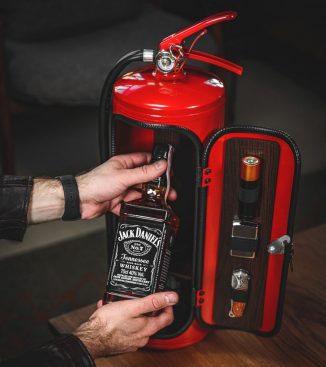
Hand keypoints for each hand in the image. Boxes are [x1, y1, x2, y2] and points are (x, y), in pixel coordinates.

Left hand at [27, 152, 175, 223]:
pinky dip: (137, 208)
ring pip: (139, 193)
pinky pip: (131, 205)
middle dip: (156, 185)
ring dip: (149, 198)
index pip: (145, 160)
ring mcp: (121, 189)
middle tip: (169, 190)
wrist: (80, 201)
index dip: (157, 164)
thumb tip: (161, 165)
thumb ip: (144, 172)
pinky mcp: (117, 202)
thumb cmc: (95, 183)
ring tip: (161, 201)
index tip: (168, 170)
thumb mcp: (124, 176)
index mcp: (124, 163)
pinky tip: (143, 210)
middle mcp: (123, 175)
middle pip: (144, 179)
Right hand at [73, 291, 178, 358]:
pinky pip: (126, 327)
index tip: (165, 298)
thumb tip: (172, 297)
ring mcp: (132, 341)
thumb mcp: (133, 306)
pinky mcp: (122, 342)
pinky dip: (121, 318)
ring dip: (131, 311)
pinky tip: (112, 311)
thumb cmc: (108, 324)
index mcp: (148, 328)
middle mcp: (142, 337)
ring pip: (137, 323)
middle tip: (139, 297)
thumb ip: (154, 302)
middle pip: (152, 320)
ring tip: (121, 303)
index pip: (168, 318)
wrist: (90, 339)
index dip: (168, 305)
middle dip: (146, 307)